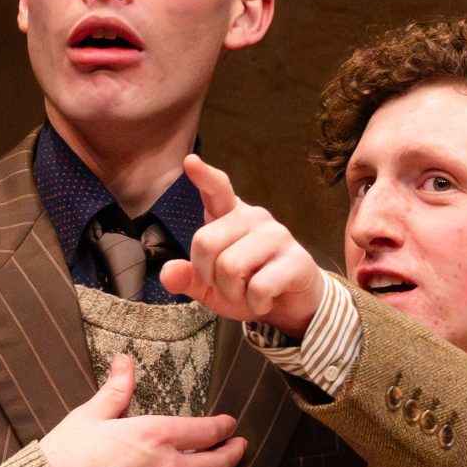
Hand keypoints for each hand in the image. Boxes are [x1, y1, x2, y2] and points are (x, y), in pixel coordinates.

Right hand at [40, 354, 244, 466]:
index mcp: (155, 434)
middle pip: (217, 463)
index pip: (206, 431)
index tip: (229, 424)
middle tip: (240, 448)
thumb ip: (117, 389)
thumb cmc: (66, 454)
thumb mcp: (92, 414)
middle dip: (234, 454)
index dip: (224, 426)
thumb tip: (124, 360)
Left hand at [159, 156, 324, 339]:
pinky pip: (259, 286)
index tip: (191, 161)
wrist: (290, 305)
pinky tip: (265, 300)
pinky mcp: (297, 259)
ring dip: (233, 292)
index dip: (203, 176)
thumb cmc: (247, 287)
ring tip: (247, 292)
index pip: (217, 189)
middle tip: (228, 285)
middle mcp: (254, 217)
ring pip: (230, 266)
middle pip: (205, 241)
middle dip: (208, 276)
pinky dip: (256, 303)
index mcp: (230, 215)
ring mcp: (277, 235)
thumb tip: (169, 273)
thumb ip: (187, 278)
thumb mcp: (210, 287)